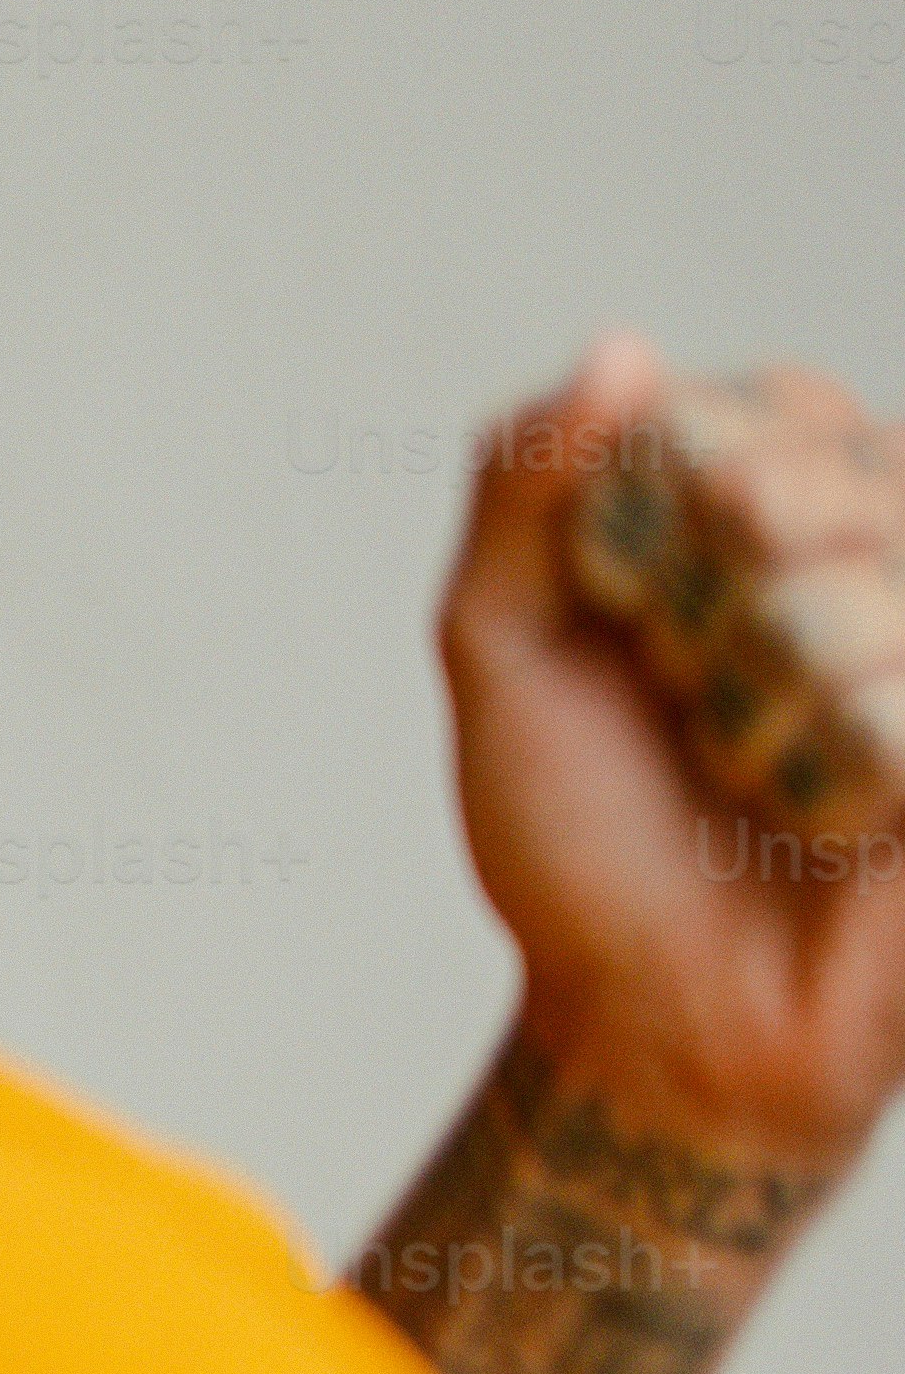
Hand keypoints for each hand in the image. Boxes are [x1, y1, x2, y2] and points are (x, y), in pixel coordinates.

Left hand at [447, 336, 904, 1186]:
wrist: (660, 1027)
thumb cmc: (587, 843)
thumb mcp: (507, 659)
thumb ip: (527, 498)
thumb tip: (621, 346)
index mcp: (795, 515)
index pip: (778, 407)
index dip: (697, 480)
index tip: (635, 600)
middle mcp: (894, 560)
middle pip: (836, 474)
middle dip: (725, 589)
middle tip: (692, 701)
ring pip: (883, 576)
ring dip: (778, 688)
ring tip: (755, 775)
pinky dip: (851, 752)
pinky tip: (830, 824)